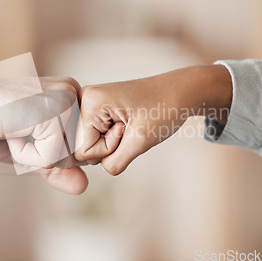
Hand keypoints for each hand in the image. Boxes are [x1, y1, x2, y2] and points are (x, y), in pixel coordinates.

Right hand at [0, 76, 87, 194]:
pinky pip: (50, 158)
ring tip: (15, 130)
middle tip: (18, 131)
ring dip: (34, 155)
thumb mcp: (30, 151)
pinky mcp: (54, 114)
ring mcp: (65, 100)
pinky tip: (11, 132)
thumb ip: (57, 168)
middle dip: (45, 155)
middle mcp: (73, 91)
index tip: (25, 129)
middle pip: (77, 153)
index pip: (80, 145)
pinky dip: (25, 155)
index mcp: (71, 94)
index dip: (51, 152)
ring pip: (67, 157)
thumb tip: (83, 187)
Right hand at [74, 65, 231, 175]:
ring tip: (129, 123)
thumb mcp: (140, 142)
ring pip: (87, 144)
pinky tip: (125, 123)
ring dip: (110, 142)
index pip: (82, 150)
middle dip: (107, 146)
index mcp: (89, 101)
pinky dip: (111, 138)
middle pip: (81, 147)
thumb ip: (112, 162)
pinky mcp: (95, 108)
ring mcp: (88, 102)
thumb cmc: (164, 110)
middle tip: (130, 125)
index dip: (108, 149)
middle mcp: (83, 98)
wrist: (180, 91)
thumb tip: (90, 168)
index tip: (128, 128)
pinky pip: (94, 137)